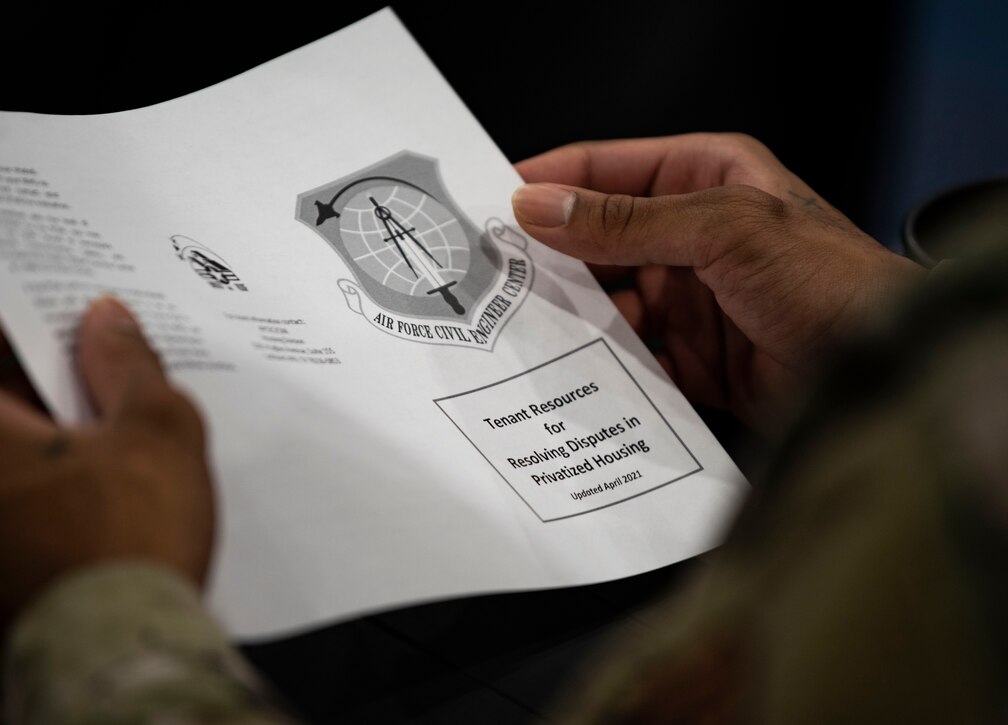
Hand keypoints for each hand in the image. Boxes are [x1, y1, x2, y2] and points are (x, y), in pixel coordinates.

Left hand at [0, 298, 213, 658]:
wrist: (118, 656)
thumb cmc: (128, 545)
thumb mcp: (154, 428)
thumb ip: (124, 362)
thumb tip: (106, 323)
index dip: (16, 320)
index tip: (52, 326)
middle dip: (20, 383)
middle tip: (82, 385)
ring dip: (16, 440)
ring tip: (88, 449)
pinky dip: (11, 493)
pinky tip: (74, 506)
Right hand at [512, 133, 924, 427]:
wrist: (886, 375)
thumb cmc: (834, 283)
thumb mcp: (724, 230)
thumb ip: (626, 221)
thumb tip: (543, 206)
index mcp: (704, 177)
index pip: (607, 169)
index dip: (548, 182)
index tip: (491, 204)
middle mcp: (690, 235)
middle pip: (596, 239)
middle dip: (547, 257)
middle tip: (491, 275)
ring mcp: (688, 297)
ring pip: (604, 301)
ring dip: (567, 315)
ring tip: (517, 326)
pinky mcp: (688, 356)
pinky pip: (625, 354)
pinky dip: (596, 363)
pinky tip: (565, 369)